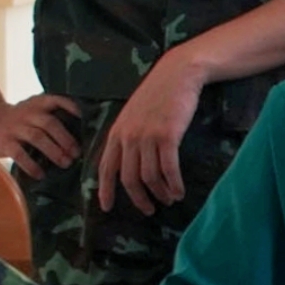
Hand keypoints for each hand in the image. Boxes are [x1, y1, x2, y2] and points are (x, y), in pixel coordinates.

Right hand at [0, 94, 81, 179]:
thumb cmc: (18, 120)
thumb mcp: (32, 110)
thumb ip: (50, 117)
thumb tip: (80, 138)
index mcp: (36, 104)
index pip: (56, 100)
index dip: (71, 107)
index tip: (84, 119)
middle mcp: (26, 113)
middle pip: (50, 123)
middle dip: (65, 139)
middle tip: (76, 154)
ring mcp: (14, 127)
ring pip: (37, 137)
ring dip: (54, 151)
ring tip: (65, 163)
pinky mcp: (4, 142)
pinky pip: (19, 154)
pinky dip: (31, 165)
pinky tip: (40, 174)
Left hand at [96, 51, 204, 213]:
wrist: (176, 74)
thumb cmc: (156, 95)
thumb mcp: (132, 116)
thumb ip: (127, 137)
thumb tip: (128, 164)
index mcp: (116, 133)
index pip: (106, 168)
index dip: (105, 190)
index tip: (107, 208)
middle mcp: (128, 137)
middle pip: (129, 178)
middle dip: (138, 198)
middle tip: (149, 210)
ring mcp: (147, 136)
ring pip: (150, 177)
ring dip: (160, 193)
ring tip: (170, 199)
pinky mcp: (167, 136)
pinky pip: (168, 169)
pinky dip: (174, 184)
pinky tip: (179, 191)